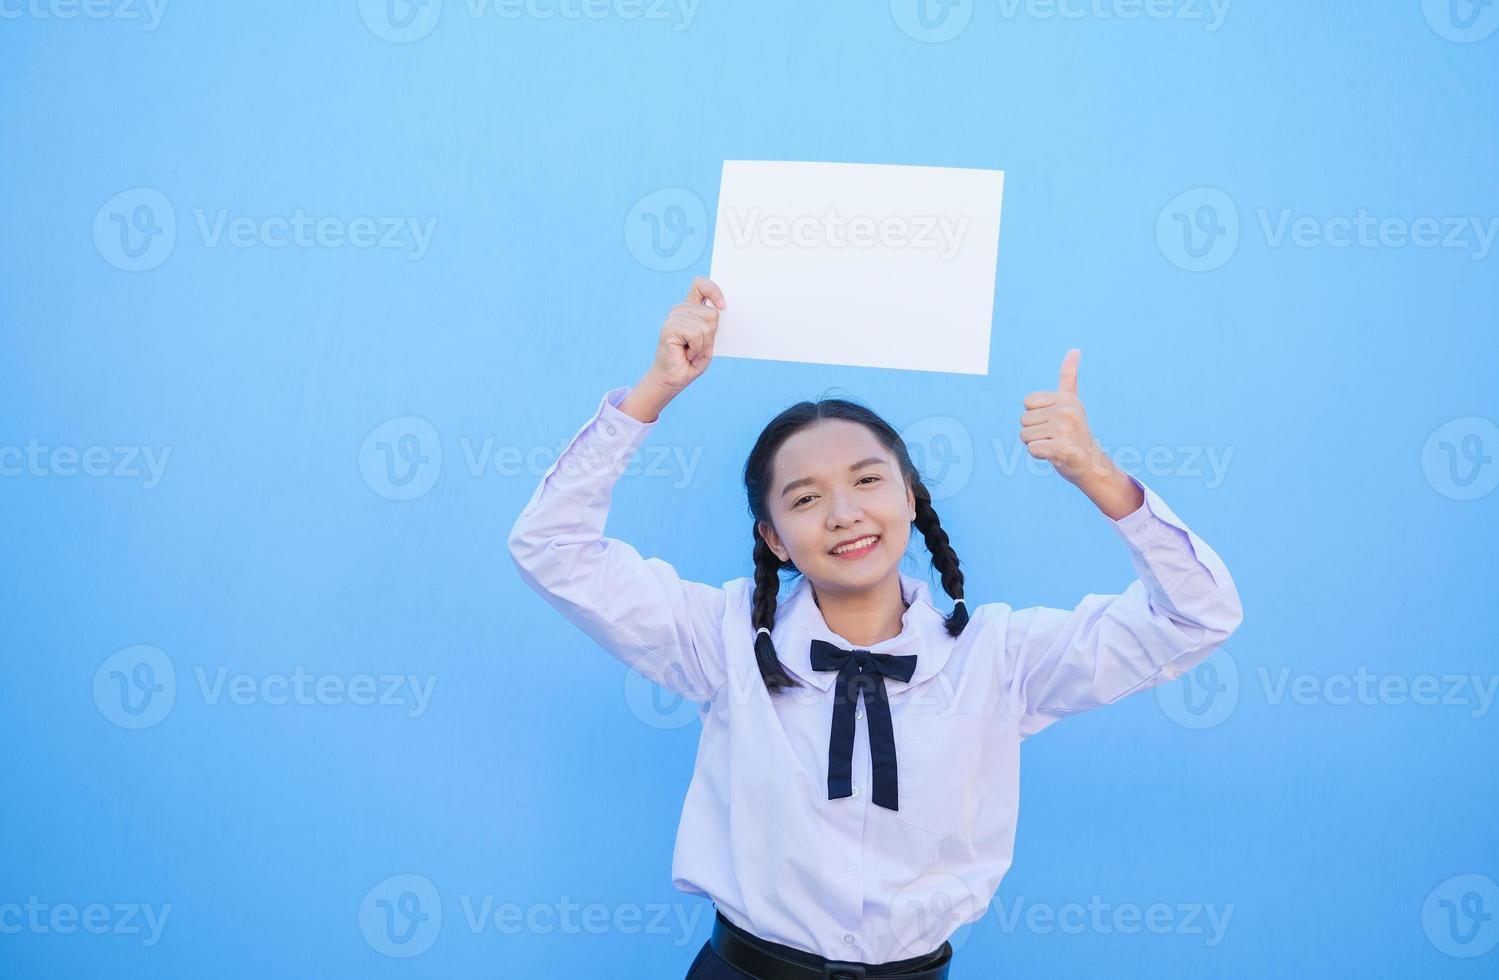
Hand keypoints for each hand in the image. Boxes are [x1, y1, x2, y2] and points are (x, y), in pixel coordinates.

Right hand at [647, 276, 725, 393]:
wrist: (672, 379)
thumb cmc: (691, 362)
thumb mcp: (708, 341)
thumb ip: (712, 324)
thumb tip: (720, 310)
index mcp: (690, 309)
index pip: (700, 285)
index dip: (713, 290)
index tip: (723, 306)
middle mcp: (680, 310)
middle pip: (713, 313)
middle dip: (712, 335)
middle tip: (698, 348)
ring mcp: (673, 318)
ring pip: (706, 326)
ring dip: (703, 345)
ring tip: (691, 352)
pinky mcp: (669, 328)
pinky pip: (696, 334)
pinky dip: (697, 349)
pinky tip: (686, 354)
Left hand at [1019, 348, 1113, 486]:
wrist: (1089, 462)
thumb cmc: (1075, 432)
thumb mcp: (1071, 401)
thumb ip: (1069, 377)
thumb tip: (1075, 349)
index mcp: (1066, 398)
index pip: (1027, 402)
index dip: (1035, 415)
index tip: (1053, 421)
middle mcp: (1067, 411)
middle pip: (1024, 420)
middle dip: (1035, 431)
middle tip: (1055, 436)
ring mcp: (1065, 430)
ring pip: (1025, 435)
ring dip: (1036, 444)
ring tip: (1054, 444)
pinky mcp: (1061, 449)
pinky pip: (1031, 449)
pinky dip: (1039, 455)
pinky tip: (1054, 455)